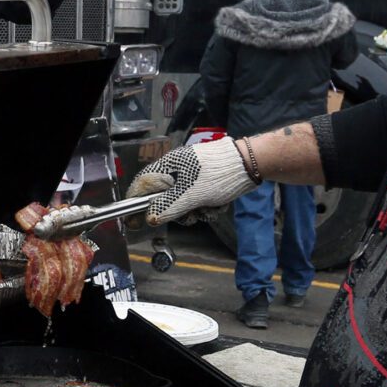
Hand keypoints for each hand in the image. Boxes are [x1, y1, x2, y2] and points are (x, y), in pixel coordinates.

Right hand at [124, 136, 252, 223]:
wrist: (251, 164)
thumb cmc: (218, 176)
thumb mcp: (191, 195)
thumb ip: (168, 207)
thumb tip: (149, 218)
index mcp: (168, 166)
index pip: (143, 184)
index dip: (136, 204)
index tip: (135, 222)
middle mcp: (178, 170)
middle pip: (165, 198)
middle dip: (179, 212)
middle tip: (191, 216)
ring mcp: (193, 176)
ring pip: (184, 202)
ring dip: (197, 211)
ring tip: (210, 208)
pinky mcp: (207, 182)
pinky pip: (199, 200)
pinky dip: (208, 206)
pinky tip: (219, 204)